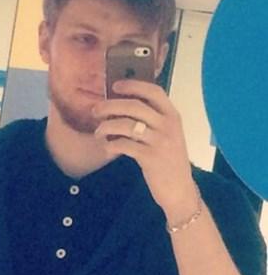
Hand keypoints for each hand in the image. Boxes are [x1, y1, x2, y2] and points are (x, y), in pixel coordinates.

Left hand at [92, 80, 198, 223]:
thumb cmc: (167, 160)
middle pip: (134, 106)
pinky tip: (107, 148)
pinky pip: (124, 145)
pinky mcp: (151, 158)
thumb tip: (119, 106)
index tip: (115, 85)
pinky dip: (111, 145)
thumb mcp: (166, 135)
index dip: (133, 85)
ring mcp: (160, 141)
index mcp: (173, 116)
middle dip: (110, 105)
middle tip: (95, 110)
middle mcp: (168, 125)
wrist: (179, 189)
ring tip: (98, 132)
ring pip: (126, 125)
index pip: (154, 92)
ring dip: (106, 126)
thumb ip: (150, 120)